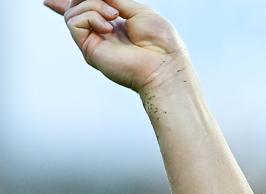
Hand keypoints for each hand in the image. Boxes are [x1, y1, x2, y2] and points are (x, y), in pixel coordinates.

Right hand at [44, 0, 188, 92]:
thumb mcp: (138, 9)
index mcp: (115, 23)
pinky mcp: (88, 49)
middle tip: (113, 6)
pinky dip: (90, 16)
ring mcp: (94, 41)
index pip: (86, 10)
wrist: (165, 66)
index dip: (67, 3)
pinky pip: (74, 22)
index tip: (52, 0)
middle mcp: (102, 33)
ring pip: (73, 11)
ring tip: (114, 16)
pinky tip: (107, 27)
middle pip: (77, 5)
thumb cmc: (161, 41)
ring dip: (93, 5)